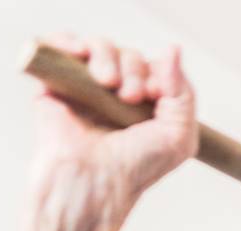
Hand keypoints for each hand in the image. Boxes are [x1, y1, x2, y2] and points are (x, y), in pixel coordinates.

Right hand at [28, 34, 198, 210]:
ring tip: (108, 83)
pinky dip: (68, 41)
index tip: (154, 94)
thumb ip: (184, 94)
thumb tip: (173, 50)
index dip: (157, 72)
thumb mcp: (178, 138)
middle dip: (134, 68)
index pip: (153, 69)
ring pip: (99, 47)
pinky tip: (79, 52)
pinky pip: (60, 46)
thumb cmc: (135, 168)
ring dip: (107, 56)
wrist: (93, 180)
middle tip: (130, 96)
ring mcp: (85, 90)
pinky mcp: (56, 85)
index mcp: (143, 109)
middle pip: (129, 56)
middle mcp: (115, 98)